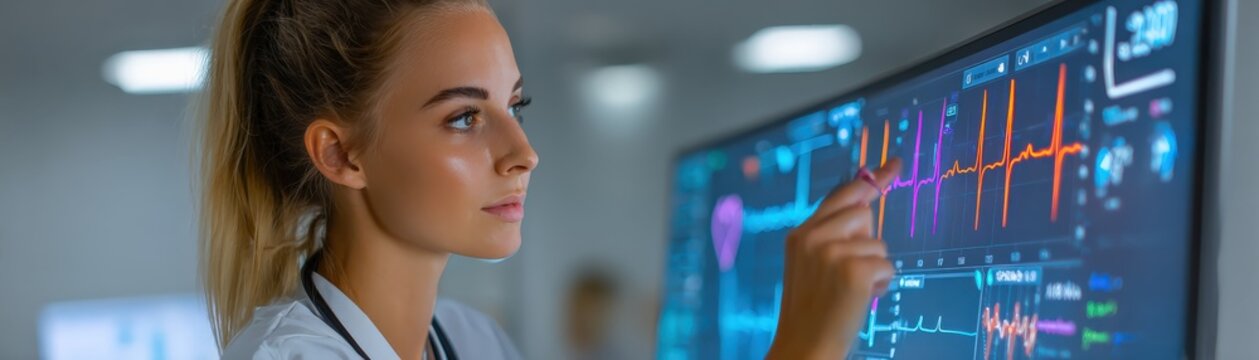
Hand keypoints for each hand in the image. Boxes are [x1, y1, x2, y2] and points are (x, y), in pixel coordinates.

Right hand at [766, 159, 901, 359]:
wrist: (803, 347)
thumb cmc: (814, 313)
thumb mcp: (814, 267)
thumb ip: (833, 235)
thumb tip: (867, 203)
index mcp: (799, 235)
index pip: (840, 195)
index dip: (871, 180)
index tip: (895, 165)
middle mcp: (811, 238)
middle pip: (863, 214)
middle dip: (867, 242)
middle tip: (849, 273)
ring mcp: (830, 253)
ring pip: (878, 243)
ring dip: (874, 268)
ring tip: (850, 293)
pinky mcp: (852, 270)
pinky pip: (888, 266)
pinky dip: (881, 286)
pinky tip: (859, 300)